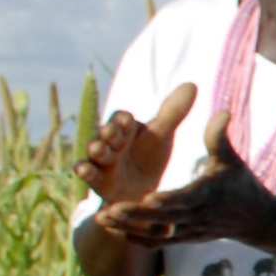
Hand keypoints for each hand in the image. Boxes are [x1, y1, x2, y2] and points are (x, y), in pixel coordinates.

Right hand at [78, 81, 196, 209]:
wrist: (141, 191)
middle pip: (106, 134)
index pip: (121, 119)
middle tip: (110, 132)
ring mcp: (101, 160)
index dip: (123, 120)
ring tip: (96, 148)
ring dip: (95, 149)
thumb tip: (192, 84)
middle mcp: (110, 141)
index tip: (127, 121)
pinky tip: (83, 169)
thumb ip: (173, 112)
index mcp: (125, 128)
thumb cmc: (149, 156)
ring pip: (95, 152)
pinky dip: (84, 171)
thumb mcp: (161, 135)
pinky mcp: (97, 180)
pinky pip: (88, 174)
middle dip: (108, 133)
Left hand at [93, 104, 275, 248]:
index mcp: (209, 195)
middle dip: (137, 216)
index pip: (187, 199)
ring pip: (156, 234)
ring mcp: (190, 230)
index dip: (168, 200)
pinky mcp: (183, 238)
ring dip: (128, 228)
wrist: (257, 220)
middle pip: (165, 220)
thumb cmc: (241, 185)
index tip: (148, 197)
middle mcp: (198, 216)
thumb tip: (222, 111)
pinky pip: (157, 243)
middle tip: (110, 208)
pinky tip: (114, 230)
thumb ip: (219, 138)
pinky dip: (136, 239)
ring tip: (102, 217)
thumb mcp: (231, 160)